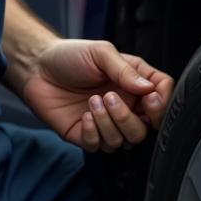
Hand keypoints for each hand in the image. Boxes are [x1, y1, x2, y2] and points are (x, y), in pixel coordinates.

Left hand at [19, 38, 173, 152]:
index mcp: (133, 81)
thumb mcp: (101, 52)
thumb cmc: (70, 56)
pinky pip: (100, 147)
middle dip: (128, 117)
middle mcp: (125, 104)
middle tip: (108, 97)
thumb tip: (150, 88)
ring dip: (108, 124)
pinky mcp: (88, 136)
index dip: (162, 103)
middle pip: (147, 127)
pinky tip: (83, 116)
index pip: (163, 96)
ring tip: (91, 102)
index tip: (149, 99)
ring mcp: (107, 122)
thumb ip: (125, 70)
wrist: (37, 68)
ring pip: (125, 141)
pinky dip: (93, 133)